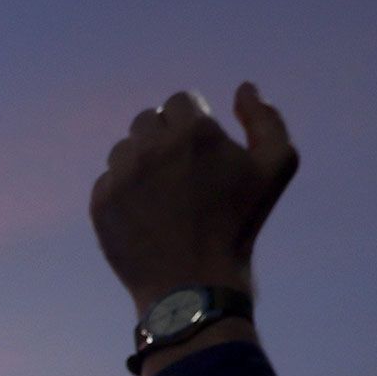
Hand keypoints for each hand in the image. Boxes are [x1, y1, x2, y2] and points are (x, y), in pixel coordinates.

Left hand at [90, 82, 295, 309]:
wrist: (193, 286)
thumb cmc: (240, 226)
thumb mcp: (276, 168)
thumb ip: (266, 119)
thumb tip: (244, 89)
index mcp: (193, 130)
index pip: (180, 101)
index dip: (193, 124)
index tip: (200, 153)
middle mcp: (152, 146)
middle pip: (148, 120)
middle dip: (164, 139)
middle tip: (181, 175)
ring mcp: (121, 175)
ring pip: (124, 149)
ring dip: (141, 163)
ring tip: (162, 197)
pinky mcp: (101, 203)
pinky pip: (107, 180)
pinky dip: (122, 192)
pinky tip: (144, 215)